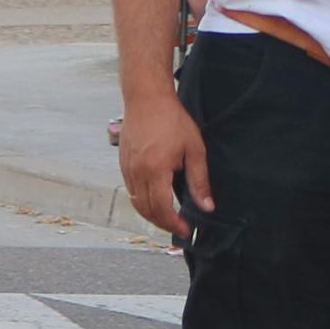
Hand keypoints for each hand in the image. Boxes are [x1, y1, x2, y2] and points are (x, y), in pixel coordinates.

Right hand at [120, 96, 213, 239]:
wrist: (146, 98)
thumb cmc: (172, 119)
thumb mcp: (194, 149)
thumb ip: (199, 181)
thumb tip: (206, 206)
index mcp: (155, 171)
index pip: (162, 209)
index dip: (174, 224)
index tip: (186, 230)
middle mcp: (137, 173)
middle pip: (147, 211)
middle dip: (163, 223)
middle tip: (180, 226)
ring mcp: (127, 169)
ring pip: (137, 203)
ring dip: (152, 214)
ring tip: (169, 217)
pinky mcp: (123, 164)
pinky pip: (131, 191)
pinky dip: (143, 201)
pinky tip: (156, 198)